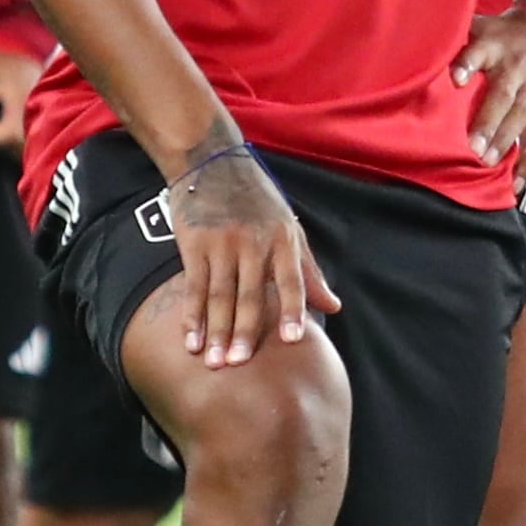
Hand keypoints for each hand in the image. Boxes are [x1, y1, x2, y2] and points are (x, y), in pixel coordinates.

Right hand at [164, 140, 339, 363]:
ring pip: (220, 296)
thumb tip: (334, 307)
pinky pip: (194, 286)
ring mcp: (222, 244)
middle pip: (251, 295)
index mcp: (283, 240)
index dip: (292, 310)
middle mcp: (254, 242)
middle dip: (245, 332)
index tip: (292, 340)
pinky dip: (192, 316)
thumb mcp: (290, 228)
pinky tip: (191, 340)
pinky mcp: (194, 243)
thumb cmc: (258, 199)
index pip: (292, 280)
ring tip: (215, 362)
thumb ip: (309, 272)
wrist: (212, 161)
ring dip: (217, 331)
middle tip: (239, 364)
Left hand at [452, 5, 525, 171]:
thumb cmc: (506, 35)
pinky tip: (518, 182)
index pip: (478, 52)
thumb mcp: (483, 26)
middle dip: (488, 121)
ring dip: (506, 142)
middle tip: (473, 147)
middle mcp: (517, 66)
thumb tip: (413, 50)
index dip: (466, 63)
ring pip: (523, 117)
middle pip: (503, 94)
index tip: (455, 79)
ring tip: (489, 163)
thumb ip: (456, 39)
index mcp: (494, 45)